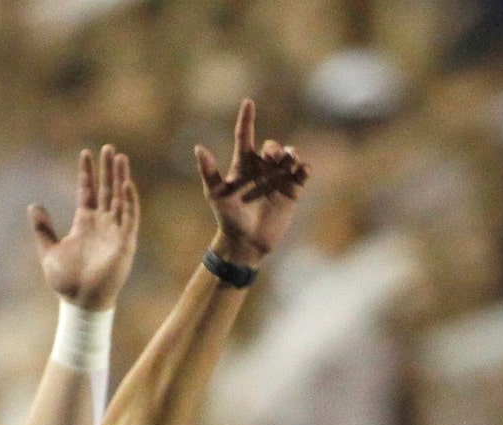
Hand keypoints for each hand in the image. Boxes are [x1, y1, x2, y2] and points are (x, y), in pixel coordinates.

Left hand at [32, 145, 139, 312]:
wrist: (80, 302)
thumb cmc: (66, 282)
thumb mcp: (48, 251)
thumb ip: (43, 229)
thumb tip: (33, 206)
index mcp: (85, 223)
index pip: (88, 191)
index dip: (87, 172)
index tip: (85, 152)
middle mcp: (102, 224)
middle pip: (106, 189)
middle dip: (107, 169)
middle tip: (108, 147)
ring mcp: (115, 232)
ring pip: (120, 198)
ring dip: (120, 178)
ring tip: (120, 157)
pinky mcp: (125, 243)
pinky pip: (129, 217)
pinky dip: (129, 200)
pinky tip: (126, 183)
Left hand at [197, 98, 307, 268]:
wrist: (246, 243)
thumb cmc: (227, 218)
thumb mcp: (215, 195)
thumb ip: (209, 172)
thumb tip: (198, 147)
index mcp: (242, 164)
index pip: (244, 135)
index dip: (247, 118)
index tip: (248, 102)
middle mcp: (261, 168)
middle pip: (272, 146)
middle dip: (274, 148)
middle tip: (271, 158)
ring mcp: (278, 178)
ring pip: (289, 156)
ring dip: (291, 154)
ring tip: (290, 161)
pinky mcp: (291, 191)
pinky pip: (301, 174)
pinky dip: (304, 168)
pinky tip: (303, 170)